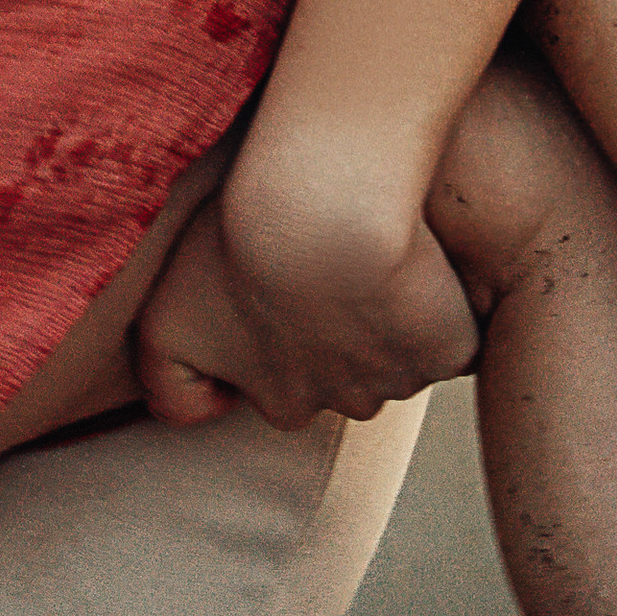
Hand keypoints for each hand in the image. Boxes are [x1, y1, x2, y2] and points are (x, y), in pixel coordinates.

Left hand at [135, 150, 479, 432]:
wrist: (319, 203)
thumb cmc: (235, 243)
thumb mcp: (166, 319)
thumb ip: (169, 384)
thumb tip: (205, 413)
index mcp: (281, 399)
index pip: (283, 388)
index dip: (277, 332)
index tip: (272, 283)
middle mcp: (342, 402)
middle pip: (342, 374)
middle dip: (335, 330)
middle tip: (321, 260)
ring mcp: (399, 378)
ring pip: (395, 354)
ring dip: (386, 313)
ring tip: (362, 249)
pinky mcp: (449, 351)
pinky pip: (450, 336)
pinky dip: (439, 308)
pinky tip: (413, 264)